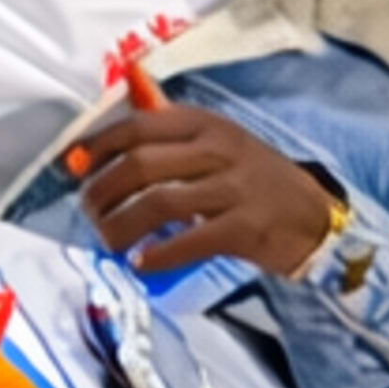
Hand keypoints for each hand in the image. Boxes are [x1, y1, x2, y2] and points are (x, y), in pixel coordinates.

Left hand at [63, 95, 337, 287]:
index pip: (137, 126)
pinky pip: (190, 240)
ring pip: (158, 202)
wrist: (316, 216)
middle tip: (89, 212)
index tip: (72, 167)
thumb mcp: (218, 145)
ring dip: (121, 225)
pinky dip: (158, 254)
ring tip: (108, 240)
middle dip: (102, 190)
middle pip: (139, 164)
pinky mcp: (246, 228)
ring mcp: (234, 188)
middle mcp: (218, 150)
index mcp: (205, 124)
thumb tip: (99, 152)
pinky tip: (141, 262)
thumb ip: (168, 143)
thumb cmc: (254, 180)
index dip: (97, 146)